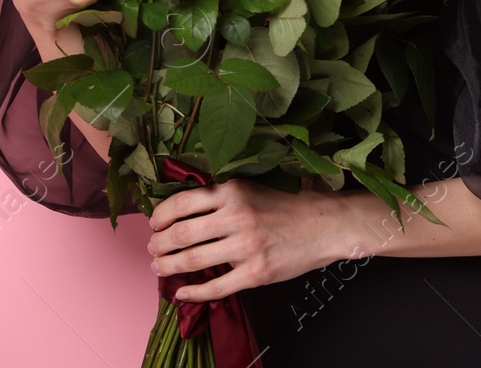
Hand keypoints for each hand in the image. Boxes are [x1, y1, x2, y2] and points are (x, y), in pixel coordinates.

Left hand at [147, 180, 359, 301]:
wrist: (326, 225)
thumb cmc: (290, 206)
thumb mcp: (253, 189)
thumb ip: (223, 198)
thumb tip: (186, 212)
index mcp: (233, 191)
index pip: (183, 202)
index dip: (161, 215)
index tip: (154, 223)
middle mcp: (236, 216)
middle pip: (182, 233)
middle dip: (160, 244)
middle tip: (153, 249)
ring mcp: (246, 246)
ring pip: (194, 259)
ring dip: (169, 266)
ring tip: (160, 268)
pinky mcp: (256, 272)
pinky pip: (216, 286)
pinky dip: (194, 292)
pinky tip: (182, 292)